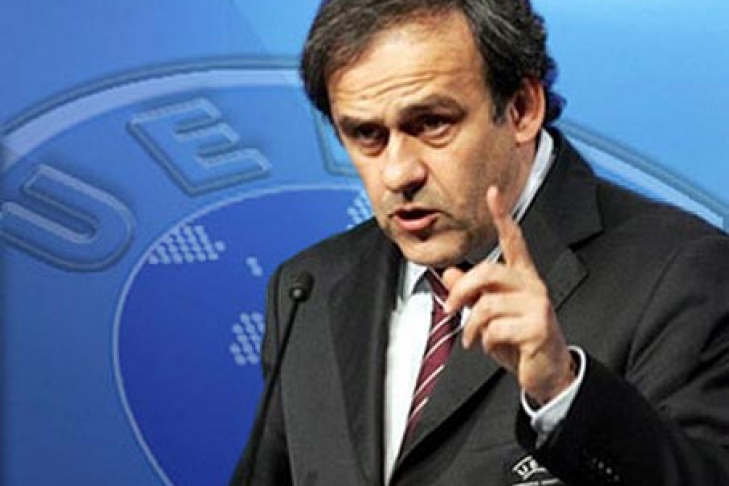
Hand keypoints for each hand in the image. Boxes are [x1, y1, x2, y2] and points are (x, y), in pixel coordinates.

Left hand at [442, 186, 574, 404]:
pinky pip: (496, 328)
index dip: (502, 215)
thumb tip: (450, 271)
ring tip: (472, 339)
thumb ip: (472, 293)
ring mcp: (538, 304)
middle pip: (487, 272)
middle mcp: (532, 285)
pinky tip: (493, 348)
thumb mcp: (490, 315)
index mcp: (522, 278)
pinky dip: (485, 341)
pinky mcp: (539, 326)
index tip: (492, 191)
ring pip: (487, 304)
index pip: (513, 240)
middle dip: (461, 291)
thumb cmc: (518, 341)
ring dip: (471, 327)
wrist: (547, 373)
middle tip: (450, 309)